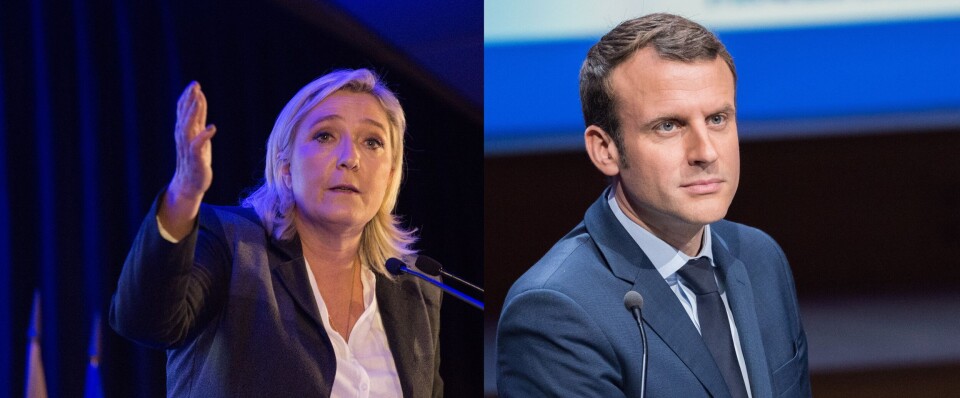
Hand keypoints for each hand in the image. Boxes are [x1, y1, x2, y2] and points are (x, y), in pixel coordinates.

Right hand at [159, 82, 216, 239]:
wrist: (190, 184)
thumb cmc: (196, 159)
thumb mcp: (198, 136)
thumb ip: (198, 119)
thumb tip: (200, 100)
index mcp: (185, 131)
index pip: (184, 111)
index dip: (188, 97)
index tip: (195, 84)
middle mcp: (184, 137)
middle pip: (185, 115)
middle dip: (190, 100)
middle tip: (195, 86)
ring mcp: (189, 148)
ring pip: (188, 127)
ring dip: (193, 113)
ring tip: (199, 99)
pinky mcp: (196, 159)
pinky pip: (198, 146)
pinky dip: (203, 136)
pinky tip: (211, 127)